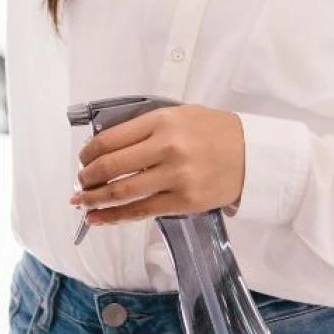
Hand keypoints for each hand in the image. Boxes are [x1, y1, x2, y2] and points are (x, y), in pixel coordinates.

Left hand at [72, 105, 245, 225]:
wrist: (254, 155)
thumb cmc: (215, 132)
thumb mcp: (180, 115)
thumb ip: (146, 128)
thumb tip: (108, 146)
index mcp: (162, 122)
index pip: (110, 139)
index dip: (88, 153)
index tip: (83, 160)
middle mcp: (166, 148)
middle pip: (111, 166)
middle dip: (87, 178)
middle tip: (80, 182)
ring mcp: (175, 176)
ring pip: (122, 192)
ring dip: (94, 199)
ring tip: (81, 202)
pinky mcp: (184, 201)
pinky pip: (141, 211)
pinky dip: (115, 217)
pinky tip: (98, 219)